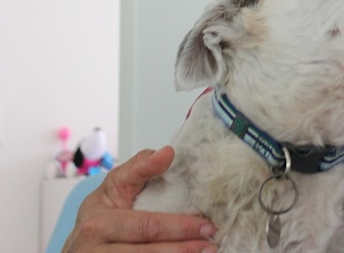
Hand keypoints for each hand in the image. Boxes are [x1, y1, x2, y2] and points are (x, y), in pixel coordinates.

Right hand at [62, 146, 217, 251]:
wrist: (79, 246)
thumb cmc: (102, 213)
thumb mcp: (115, 185)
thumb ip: (140, 167)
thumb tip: (167, 152)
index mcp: (99, 222)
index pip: (147, 225)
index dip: (179, 226)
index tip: (205, 223)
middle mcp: (95, 249)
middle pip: (149, 250)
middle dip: (184, 245)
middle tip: (211, 238)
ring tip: (206, 249)